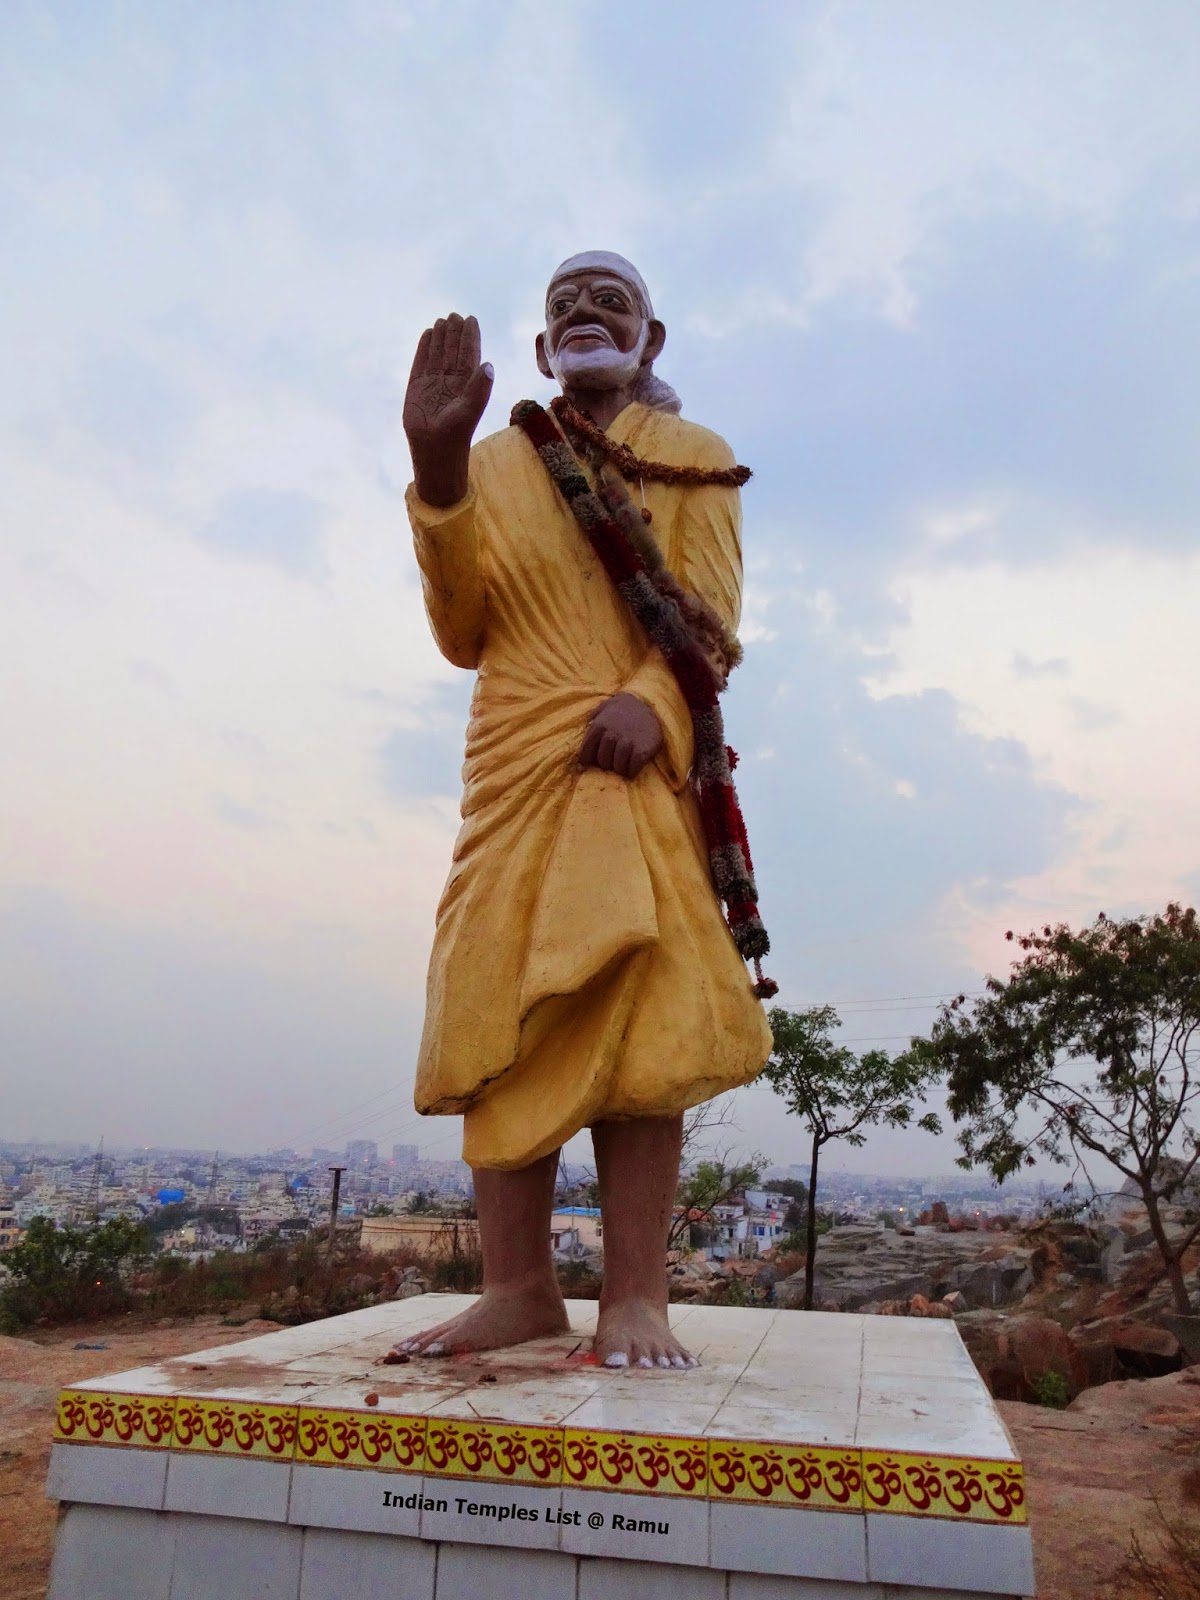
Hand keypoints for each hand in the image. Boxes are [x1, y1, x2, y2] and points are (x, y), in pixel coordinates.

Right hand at [404, 313, 493, 506]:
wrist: (433, 450)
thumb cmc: (455, 434)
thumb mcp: (470, 410)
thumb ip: (480, 388)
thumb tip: (488, 364)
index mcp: (467, 383)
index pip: (469, 354)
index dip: (470, 337)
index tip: (471, 319)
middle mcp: (451, 380)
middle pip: (453, 350)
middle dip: (455, 332)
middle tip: (454, 315)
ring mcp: (433, 382)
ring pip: (437, 353)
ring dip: (440, 337)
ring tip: (442, 320)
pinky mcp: (417, 386)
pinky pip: (421, 362)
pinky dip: (423, 348)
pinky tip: (427, 334)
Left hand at [578, 694, 663, 779]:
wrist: (652, 704)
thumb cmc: (625, 708)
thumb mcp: (606, 706)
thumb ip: (593, 717)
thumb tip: (586, 726)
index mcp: (599, 726)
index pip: (586, 751)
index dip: (585, 761)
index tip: (585, 767)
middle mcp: (611, 735)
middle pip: (603, 762)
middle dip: (607, 763)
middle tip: (613, 760)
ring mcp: (627, 743)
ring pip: (618, 768)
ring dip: (621, 768)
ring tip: (624, 763)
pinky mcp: (642, 751)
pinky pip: (633, 769)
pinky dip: (632, 771)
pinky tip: (634, 767)